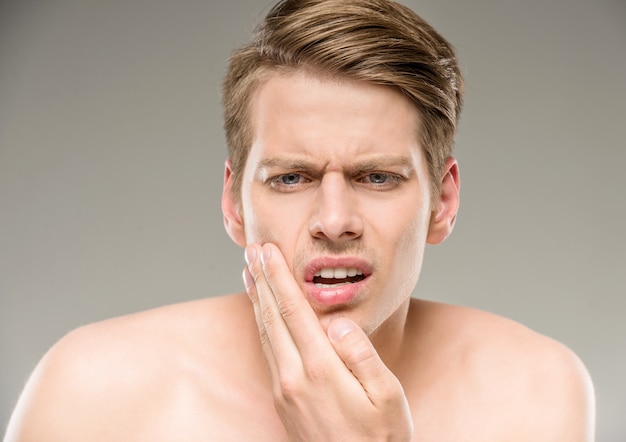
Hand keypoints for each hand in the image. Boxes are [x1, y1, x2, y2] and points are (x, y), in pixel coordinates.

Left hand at [243, 243, 413, 440]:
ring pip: (265, 333)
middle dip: (261, 279)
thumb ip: (362, 355)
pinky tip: (262, 315)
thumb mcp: (387, 397)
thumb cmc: (381, 439)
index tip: (267, 249)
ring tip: (249, 273)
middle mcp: (293, 377)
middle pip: (271, 316)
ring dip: (256, 299)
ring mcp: (284, 390)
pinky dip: (261, 324)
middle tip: (251, 249)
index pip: (292, 310)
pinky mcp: (283, 400)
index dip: (278, 277)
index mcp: (320, 370)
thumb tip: (337, 322)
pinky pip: (267, 351)